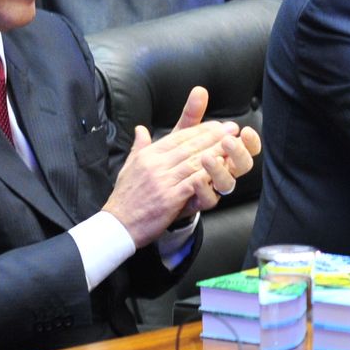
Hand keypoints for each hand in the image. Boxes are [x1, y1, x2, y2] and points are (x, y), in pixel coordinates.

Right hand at [103, 87, 263, 243]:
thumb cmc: (125, 197)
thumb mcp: (129, 166)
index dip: (200, 129)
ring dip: (215, 153)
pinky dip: (207, 175)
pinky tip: (220, 169)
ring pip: (194, 162)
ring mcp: (162, 181)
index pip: (178, 137)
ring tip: (231, 146)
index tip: (217, 125)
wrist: (118, 224)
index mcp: (148, 155)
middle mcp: (155, 164)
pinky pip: (192, 183)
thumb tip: (140, 129)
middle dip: (213, 137)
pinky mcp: (169, 198)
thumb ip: (139, 146)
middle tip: (231, 129)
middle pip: (189, 147)